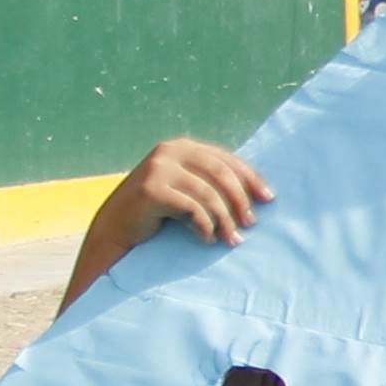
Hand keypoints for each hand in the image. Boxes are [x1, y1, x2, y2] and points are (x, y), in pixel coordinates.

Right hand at [121, 139, 268, 246]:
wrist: (116, 228)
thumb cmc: (159, 211)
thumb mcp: (187, 189)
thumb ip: (212, 182)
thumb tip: (262, 193)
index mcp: (183, 146)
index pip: (226, 159)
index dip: (250, 179)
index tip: (269, 199)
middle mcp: (169, 151)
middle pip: (221, 174)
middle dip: (240, 201)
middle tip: (251, 223)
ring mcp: (158, 168)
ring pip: (208, 194)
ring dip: (225, 220)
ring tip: (232, 239)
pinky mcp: (150, 189)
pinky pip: (191, 209)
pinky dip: (204, 226)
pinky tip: (207, 238)